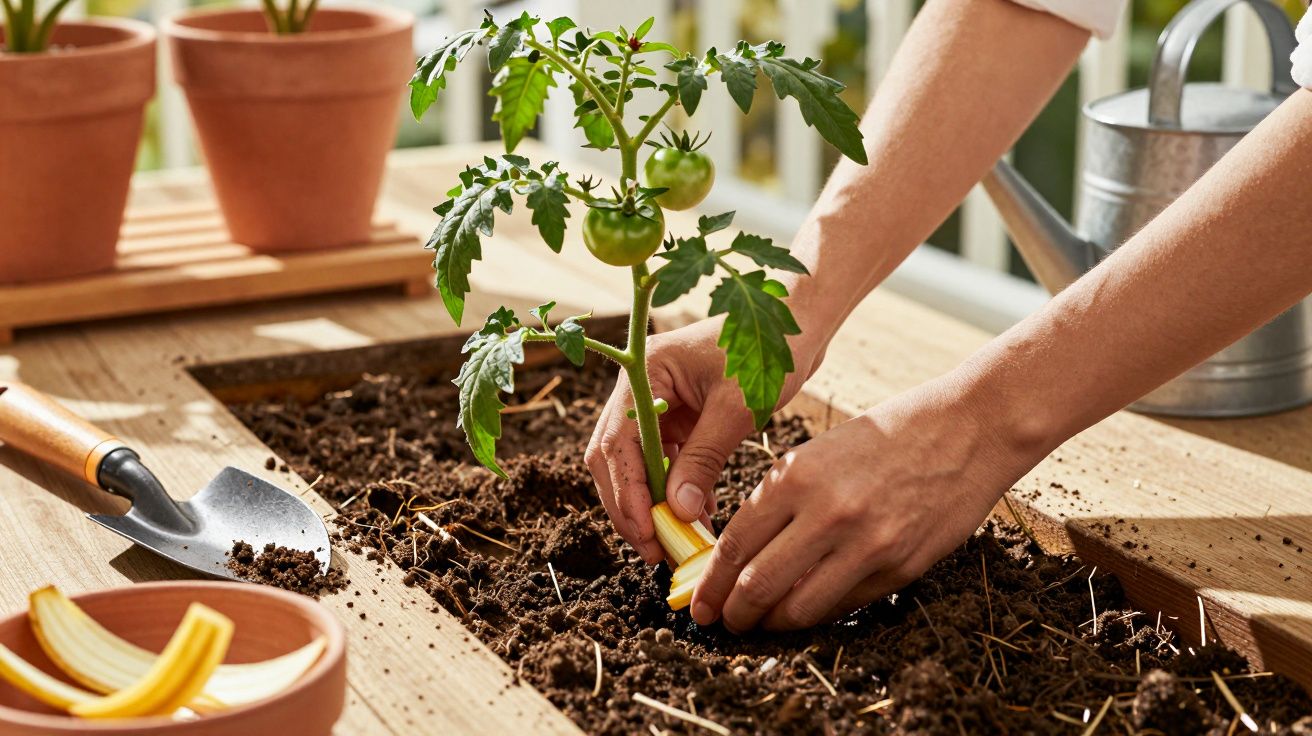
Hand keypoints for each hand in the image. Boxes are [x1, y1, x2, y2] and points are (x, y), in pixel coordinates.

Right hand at [585, 318, 817, 563]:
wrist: (798, 322)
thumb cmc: (768, 349)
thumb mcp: (736, 408)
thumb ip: (703, 459)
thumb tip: (678, 511)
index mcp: (645, 373)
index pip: (616, 444)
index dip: (626, 494)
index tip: (646, 533)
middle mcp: (641, 386)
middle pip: (616, 457)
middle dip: (632, 506)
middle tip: (655, 550)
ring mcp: (659, 401)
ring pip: (638, 462)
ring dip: (654, 501)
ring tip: (679, 540)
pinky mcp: (680, 414)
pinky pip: (667, 459)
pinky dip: (677, 488)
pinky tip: (700, 515)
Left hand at [689, 374, 1039, 630]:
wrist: (966, 430)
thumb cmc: (885, 437)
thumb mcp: (817, 455)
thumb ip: (779, 502)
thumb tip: (740, 557)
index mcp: (796, 476)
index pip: (735, 546)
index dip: (709, 584)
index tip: (699, 603)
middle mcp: (826, 514)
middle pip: (757, 586)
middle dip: (733, 613)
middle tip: (724, 622)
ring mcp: (866, 545)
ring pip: (798, 608)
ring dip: (772, 624)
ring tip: (762, 623)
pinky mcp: (899, 568)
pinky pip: (843, 605)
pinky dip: (817, 613)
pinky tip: (807, 608)